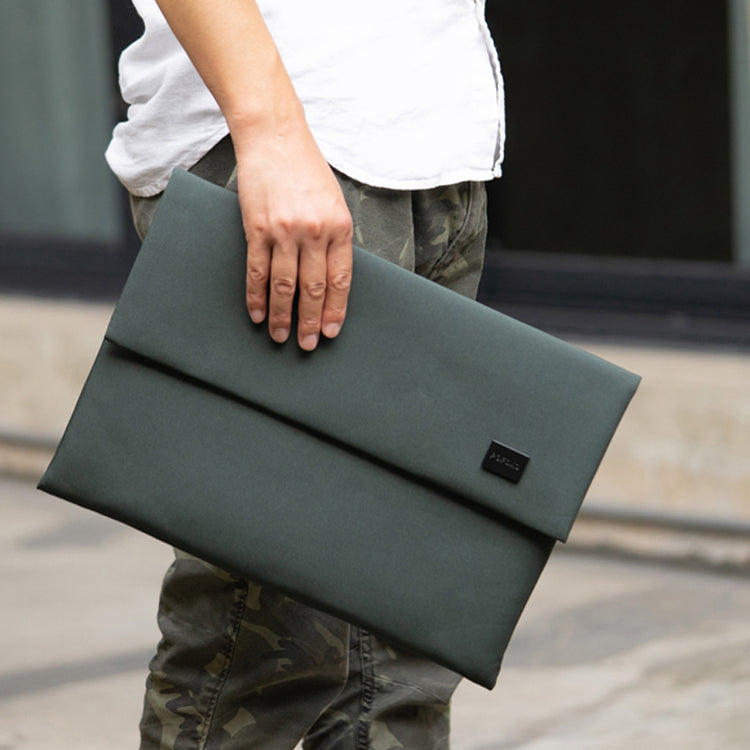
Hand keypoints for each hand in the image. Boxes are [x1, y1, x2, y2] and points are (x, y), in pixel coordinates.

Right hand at [151, 0, 351, 348]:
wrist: (274, 137)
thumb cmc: (306, 171)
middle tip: (306, 345)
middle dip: (310, 321)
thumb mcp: (334, 203)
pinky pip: (257, 272)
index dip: (335, 310)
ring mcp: (285, 232)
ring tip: (281, 337)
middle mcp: (315, 232)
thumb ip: (335, 238)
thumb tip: (331, 278)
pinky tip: (258, 314)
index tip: (330, 332)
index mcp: (340, 227)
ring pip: (284, 286)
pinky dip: (257, 297)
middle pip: (313, 289)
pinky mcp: (257, 229)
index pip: (340, 280)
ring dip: (282, 316)